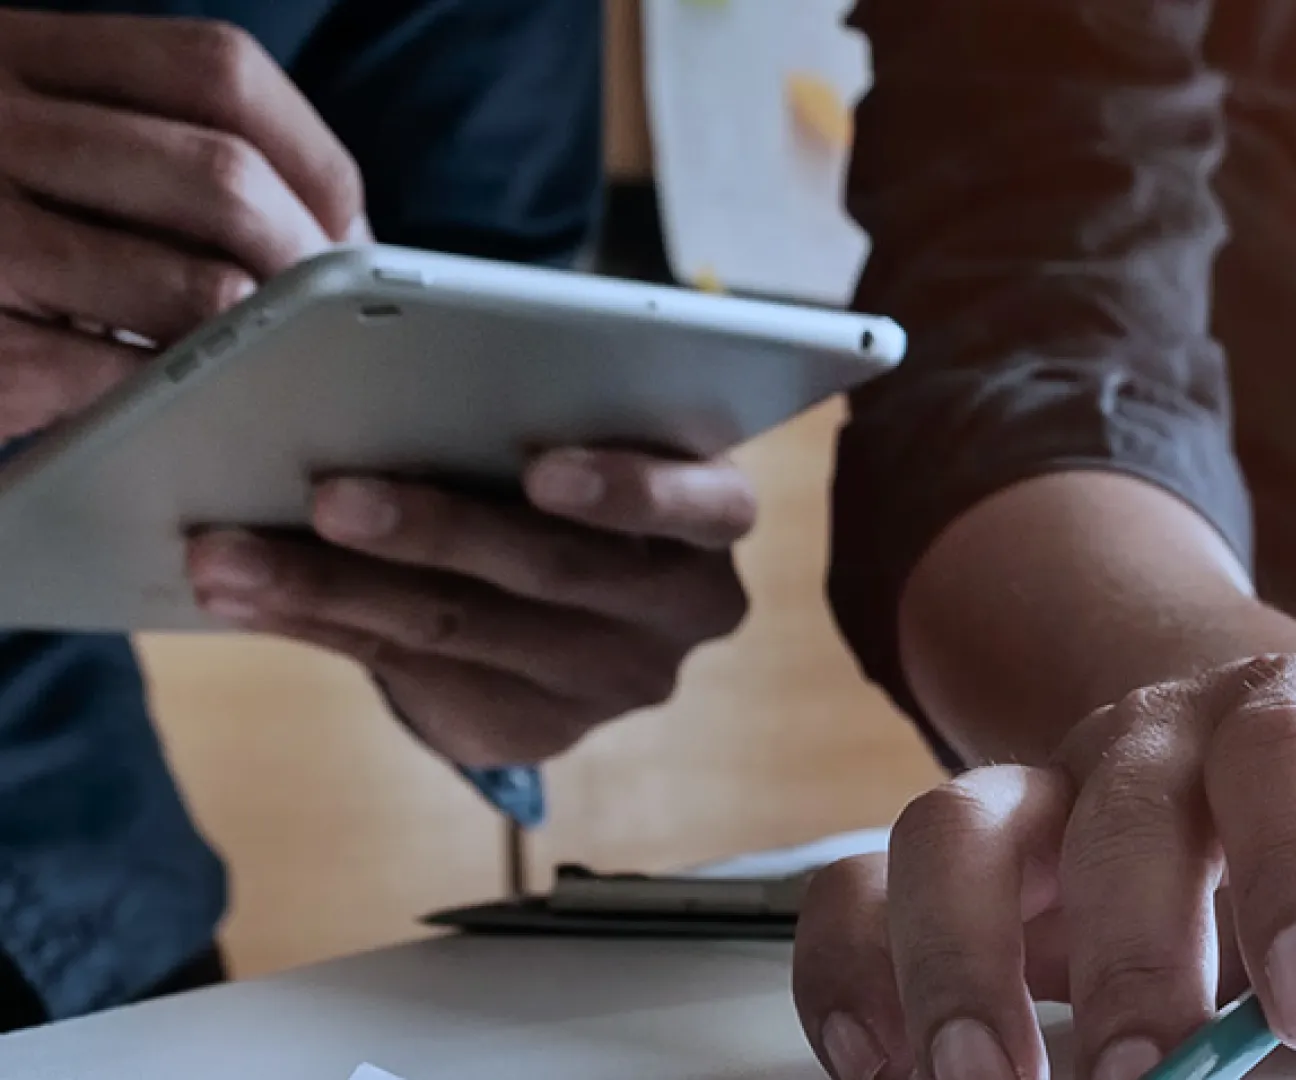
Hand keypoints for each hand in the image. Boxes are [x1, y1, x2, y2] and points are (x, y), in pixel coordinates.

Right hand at [0, 12, 363, 439]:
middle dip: (305, 262)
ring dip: (256, 336)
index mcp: (10, 51)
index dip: (312, 155)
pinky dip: (174, 393)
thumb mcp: (15, 133)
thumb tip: (328, 224)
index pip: (219, 73)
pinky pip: (121, 373)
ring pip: (194, 285)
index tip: (345, 222)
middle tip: (326, 315)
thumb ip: (135, 141)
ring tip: (262, 358)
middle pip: (223, 180)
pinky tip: (173, 400)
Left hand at [182, 449, 754, 764]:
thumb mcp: (592, 430)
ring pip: (461, 628)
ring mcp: (608, 681)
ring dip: (332, 585)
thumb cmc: (572, 469)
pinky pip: (409, 673)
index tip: (542, 466)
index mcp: (713, 517)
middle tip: (330, 494)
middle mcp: (679, 612)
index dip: (628, 489)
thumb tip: (387, 374)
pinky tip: (246, 594)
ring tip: (232, 553)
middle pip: (553, 570)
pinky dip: (316, 623)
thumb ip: (538, 410)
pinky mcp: (533, 730)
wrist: (577, 594)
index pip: (704, 505)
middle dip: (433, 529)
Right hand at [791, 654, 1295, 1079]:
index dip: (1295, 872)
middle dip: (1120, 947)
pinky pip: (861, 887)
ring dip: (953, 960)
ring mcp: (1045, 792)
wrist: (1265, 736)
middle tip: (1143, 1076)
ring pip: (951, 831)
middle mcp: (1153, 744)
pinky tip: (889, 1068)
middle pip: (1109, 806)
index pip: (1287, 762)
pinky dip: (854, 973)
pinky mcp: (969, 853)